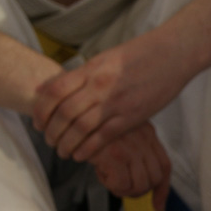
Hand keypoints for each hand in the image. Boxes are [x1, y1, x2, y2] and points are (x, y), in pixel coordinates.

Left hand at [33, 32, 192, 161]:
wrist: (173, 55)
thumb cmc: (142, 55)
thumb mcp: (106, 59)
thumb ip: (85, 74)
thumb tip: (62, 87)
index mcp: (91, 70)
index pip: (54, 91)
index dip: (41, 110)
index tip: (38, 122)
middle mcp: (99, 86)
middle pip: (64, 113)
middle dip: (52, 131)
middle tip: (49, 140)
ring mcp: (116, 103)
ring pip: (80, 128)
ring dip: (67, 143)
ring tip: (62, 151)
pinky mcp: (132, 117)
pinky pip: (103, 138)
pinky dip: (88, 149)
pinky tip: (81, 155)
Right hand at [88, 122, 172, 210]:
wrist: (68, 119)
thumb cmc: (91, 130)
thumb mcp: (120, 136)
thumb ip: (135, 155)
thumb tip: (142, 186)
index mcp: (147, 132)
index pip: (164, 166)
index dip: (162, 189)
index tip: (157, 206)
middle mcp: (143, 138)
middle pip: (154, 178)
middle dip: (139, 191)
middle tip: (121, 188)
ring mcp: (130, 146)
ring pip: (140, 185)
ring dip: (124, 191)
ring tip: (109, 180)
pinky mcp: (115, 155)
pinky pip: (122, 185)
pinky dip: (111, 186)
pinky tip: (101, 174)